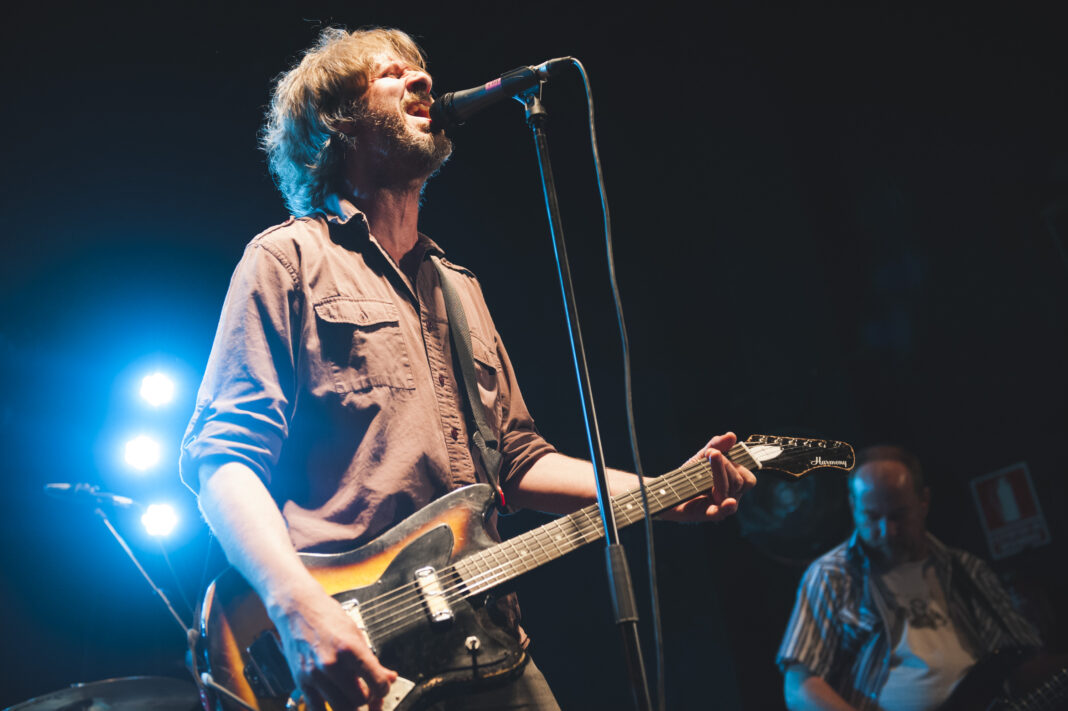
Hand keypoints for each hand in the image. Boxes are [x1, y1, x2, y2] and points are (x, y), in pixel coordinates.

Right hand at [270, 585, 396, 710]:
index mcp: (349, 649)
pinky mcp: (301, 682)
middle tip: (369, 693)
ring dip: (350, 706)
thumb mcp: (355, 634)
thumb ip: (372, 660)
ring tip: (353, 696)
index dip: (384, 688)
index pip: (377, 681)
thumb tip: (389, 678)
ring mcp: (314, 675)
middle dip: (368, 699)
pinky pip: (317, 709)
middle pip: (359, 700)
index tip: (383, 687)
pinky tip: (335, 701)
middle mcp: (331, 664)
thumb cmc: (327, 617)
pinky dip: (329, 709)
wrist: (297, 609)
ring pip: (340, 708)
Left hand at [661, 432, 755, 521]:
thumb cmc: (689, 475)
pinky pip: (720, 512)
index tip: (718, 452)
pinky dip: (726, 507)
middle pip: (738, 482)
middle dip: (725, 464)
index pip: (748, 479)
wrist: (667, 490)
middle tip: (710, 453)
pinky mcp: (705, 514)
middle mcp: (729, 498)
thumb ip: (717, 445)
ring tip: (710, 456)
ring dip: (720, 472)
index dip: (738, 465)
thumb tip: (731, 435)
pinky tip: (729, 502)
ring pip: (729, 491)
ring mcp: (719, 507)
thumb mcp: (702, 456)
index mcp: (733, 486)